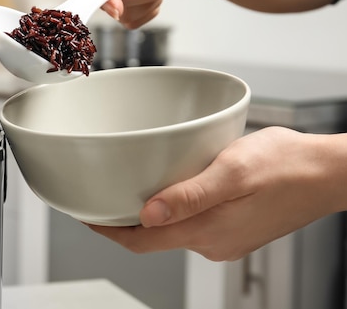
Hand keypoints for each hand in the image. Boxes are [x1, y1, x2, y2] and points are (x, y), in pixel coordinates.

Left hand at [87, 127, 346, 260]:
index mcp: (207, 231)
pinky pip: (193, 223)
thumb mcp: (233, 172)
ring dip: (150, 214)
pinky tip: (174, 187)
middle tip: (103, 199)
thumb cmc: (287, 166)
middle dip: (124, 222)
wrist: (327, 173)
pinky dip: (174, 209)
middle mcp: (213, 242)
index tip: (87, 217)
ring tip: (133, 188)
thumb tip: (148, 215)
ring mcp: (225, 238)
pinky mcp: (234, 229)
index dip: (109, 231)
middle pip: (153, 238)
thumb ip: (189, 196)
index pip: (142, 242)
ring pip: (173, 229)